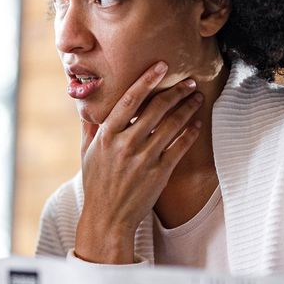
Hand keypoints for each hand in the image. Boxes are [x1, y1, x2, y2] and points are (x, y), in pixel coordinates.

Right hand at [73, 61, 203, 262]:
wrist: (108, 216)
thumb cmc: (96, 183)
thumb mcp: (86, 153)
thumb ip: (90, 127)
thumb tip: (87, 105)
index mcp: (106, 136)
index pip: (129, 100)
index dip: (146, 80)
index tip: (161, 67)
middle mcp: (125, 144)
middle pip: (156, 109)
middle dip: (176, 92)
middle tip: (189, 81)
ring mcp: (144, 159)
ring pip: (172, 125)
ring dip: (187, 108)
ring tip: (196, 97)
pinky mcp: (159, 173)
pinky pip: (180, 147)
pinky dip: (190, 132)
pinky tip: (196, 123)